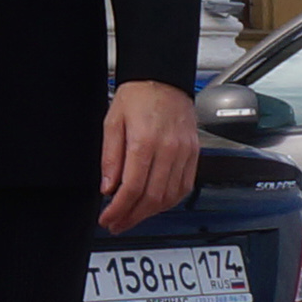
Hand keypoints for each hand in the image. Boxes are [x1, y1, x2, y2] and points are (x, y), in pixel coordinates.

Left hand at [98, 80, 199, 234]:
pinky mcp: (194, 153)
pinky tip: (155, 205)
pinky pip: (185, 187)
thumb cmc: (138, 96)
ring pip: (170, 197)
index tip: (107, 218)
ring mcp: (185, 152)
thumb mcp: (113, 122)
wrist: (164, 78)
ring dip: (150, 213)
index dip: (118, 210)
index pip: (132, 188)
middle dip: (132, 217)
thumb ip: (110, 157)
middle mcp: (169, 149)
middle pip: (152, 198)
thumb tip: (108, 186)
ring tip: (133, 217)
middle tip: (117, 224)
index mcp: (145, 141)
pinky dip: (169, 201)